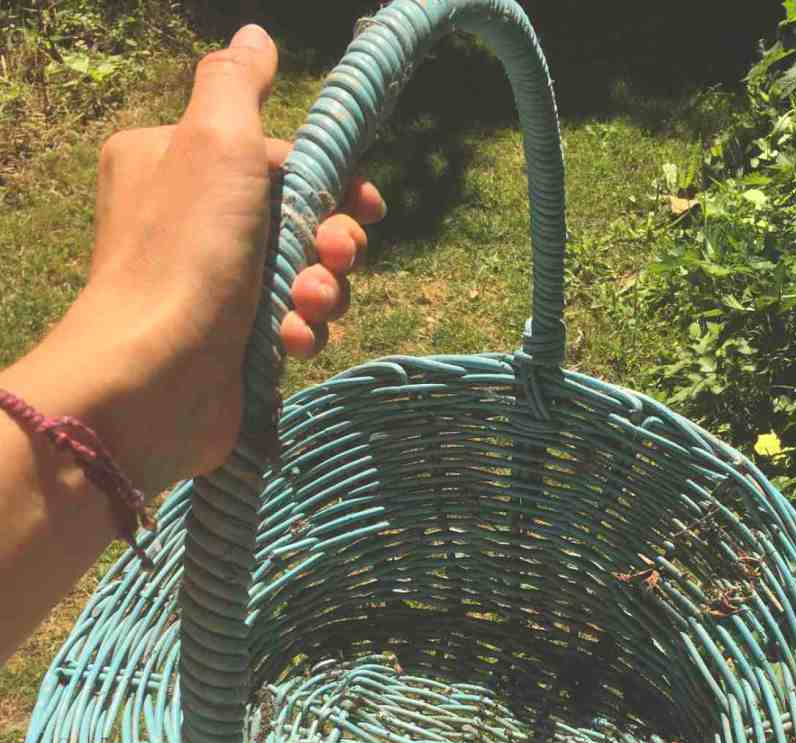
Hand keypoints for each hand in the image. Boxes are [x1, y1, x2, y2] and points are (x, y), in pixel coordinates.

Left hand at [52, 23, 384, 494]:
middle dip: (331, 242)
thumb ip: (237, 85)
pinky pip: (291, 324)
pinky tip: (291, 342)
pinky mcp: (234, 343)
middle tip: (336, 257)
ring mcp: (215, 287)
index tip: (368, 205)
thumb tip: (256, 37)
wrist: (153, 378)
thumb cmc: (186, 253)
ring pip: (302, 276)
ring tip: (309, 305)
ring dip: (322, 290)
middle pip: (298, 219)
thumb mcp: (214, 142)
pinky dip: (300, 330)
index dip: (330, 181)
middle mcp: (194, 222)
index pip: (275, 160)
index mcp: (177, 163)